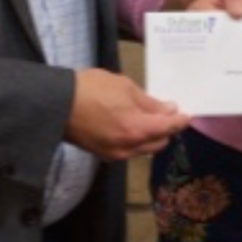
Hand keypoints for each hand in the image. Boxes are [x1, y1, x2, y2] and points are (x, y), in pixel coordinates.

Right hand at [65, 69, 186, 160]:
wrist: (56, 103)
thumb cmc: (91, 89)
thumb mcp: (124, 87)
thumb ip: (149, 102)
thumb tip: (168, 109)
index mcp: (136, 129)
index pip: (168, 128)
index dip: (179, 121)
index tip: (186, 114)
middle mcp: (128, 147)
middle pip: (158, 143)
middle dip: (165, 129)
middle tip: (164, 112)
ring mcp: (115, 154)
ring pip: (143, 149)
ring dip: (150, 136)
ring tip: (146, 117)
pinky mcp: (103, 155)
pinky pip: (128, 150)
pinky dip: (134, 140)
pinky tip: (129, 125)